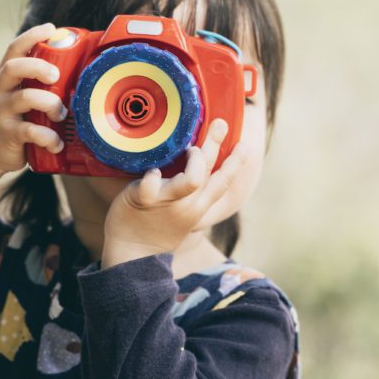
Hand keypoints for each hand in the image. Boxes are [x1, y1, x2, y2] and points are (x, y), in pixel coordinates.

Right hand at [0, 23, 68, 173]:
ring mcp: (0, 112)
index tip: (51, 29)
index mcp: (3, 76)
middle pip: (14, 67)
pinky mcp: (7, 134)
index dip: (32, 35)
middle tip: (56, 76)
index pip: (14, 48)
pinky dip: (49, 137)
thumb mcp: (16, 94)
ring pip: (25, 98)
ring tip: (60, 114)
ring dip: (51, 104)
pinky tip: (57, 143)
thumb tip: (74, 67)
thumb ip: (34, 82)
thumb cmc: (12, 118)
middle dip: (39, 67)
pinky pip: (31, 131)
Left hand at [102, 118, 249, 264]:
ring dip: (195, 159)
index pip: (223, 182)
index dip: (236, 163)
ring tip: (189, 148)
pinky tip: (151, 171)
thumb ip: (189, 193)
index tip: (245, 145)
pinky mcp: (145, 200)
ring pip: (192, 179)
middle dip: (217, 145)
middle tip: (221, 123)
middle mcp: (189, 204)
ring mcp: (169, 203)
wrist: (133, 256)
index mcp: (199, 206)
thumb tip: (194, 167)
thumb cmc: (156, 229)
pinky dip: (152, 175)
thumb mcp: (182, 214)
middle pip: (211, 173)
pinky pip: (151, 184)